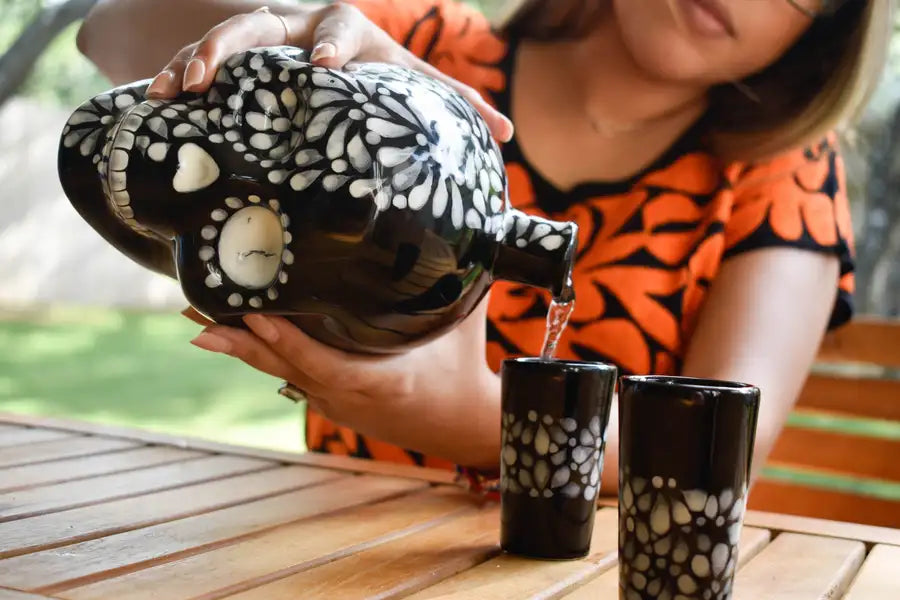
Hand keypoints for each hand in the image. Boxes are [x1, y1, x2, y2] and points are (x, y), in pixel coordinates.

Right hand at [144, 2, 513, 141]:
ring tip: (175, 90)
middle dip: (239, 44)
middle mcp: (301, 28)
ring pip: (224, 37)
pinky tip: (155, 102)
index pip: (343, 28)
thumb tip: (507, 135)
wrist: (334, 56)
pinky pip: (198, 59)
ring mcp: (264, 42)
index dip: (333, 45)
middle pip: (266, 21)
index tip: (324, 68)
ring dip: (196, 60)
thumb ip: (455, 105)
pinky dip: (177, 75)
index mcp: (350, 33)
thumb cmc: (377, 75)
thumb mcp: (412, 84)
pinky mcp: (236, 59)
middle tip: (219, 73)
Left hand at [184, 299, 501, 467]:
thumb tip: (472, 225)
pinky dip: (262, 354)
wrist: (463, 427)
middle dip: (237, 337)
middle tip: (193, 309)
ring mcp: (334, 402)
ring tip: (197, 319)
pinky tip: (236, 335)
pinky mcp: (330, 402)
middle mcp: (345, 395)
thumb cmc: (462, 371)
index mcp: (378, 380)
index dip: (283, 341)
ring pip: (279, 372)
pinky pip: (289, 375)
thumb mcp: (461, 323)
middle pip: (282, 366)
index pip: (320, 361)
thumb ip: (459, 277)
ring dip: (240, 345)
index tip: (249, 315)